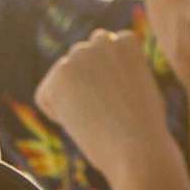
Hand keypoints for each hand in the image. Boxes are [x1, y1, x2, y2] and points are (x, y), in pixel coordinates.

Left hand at [33, 28, 180, 189]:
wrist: (139, 148)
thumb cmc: (144, 130)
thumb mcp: (140, 90)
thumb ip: (119, 73)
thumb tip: (96, 76)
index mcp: (126, 41)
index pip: (103, 55)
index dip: (109, 84)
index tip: (122, 104)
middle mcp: (101, 41)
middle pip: (80, 62)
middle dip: (87, 85)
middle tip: (107, 114)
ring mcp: (79, 56)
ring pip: (62, 78)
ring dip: (71, 98)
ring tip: (96, 119)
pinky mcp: (60, 76)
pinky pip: (45, 97)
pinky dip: (57, 115)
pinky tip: (81, 124)